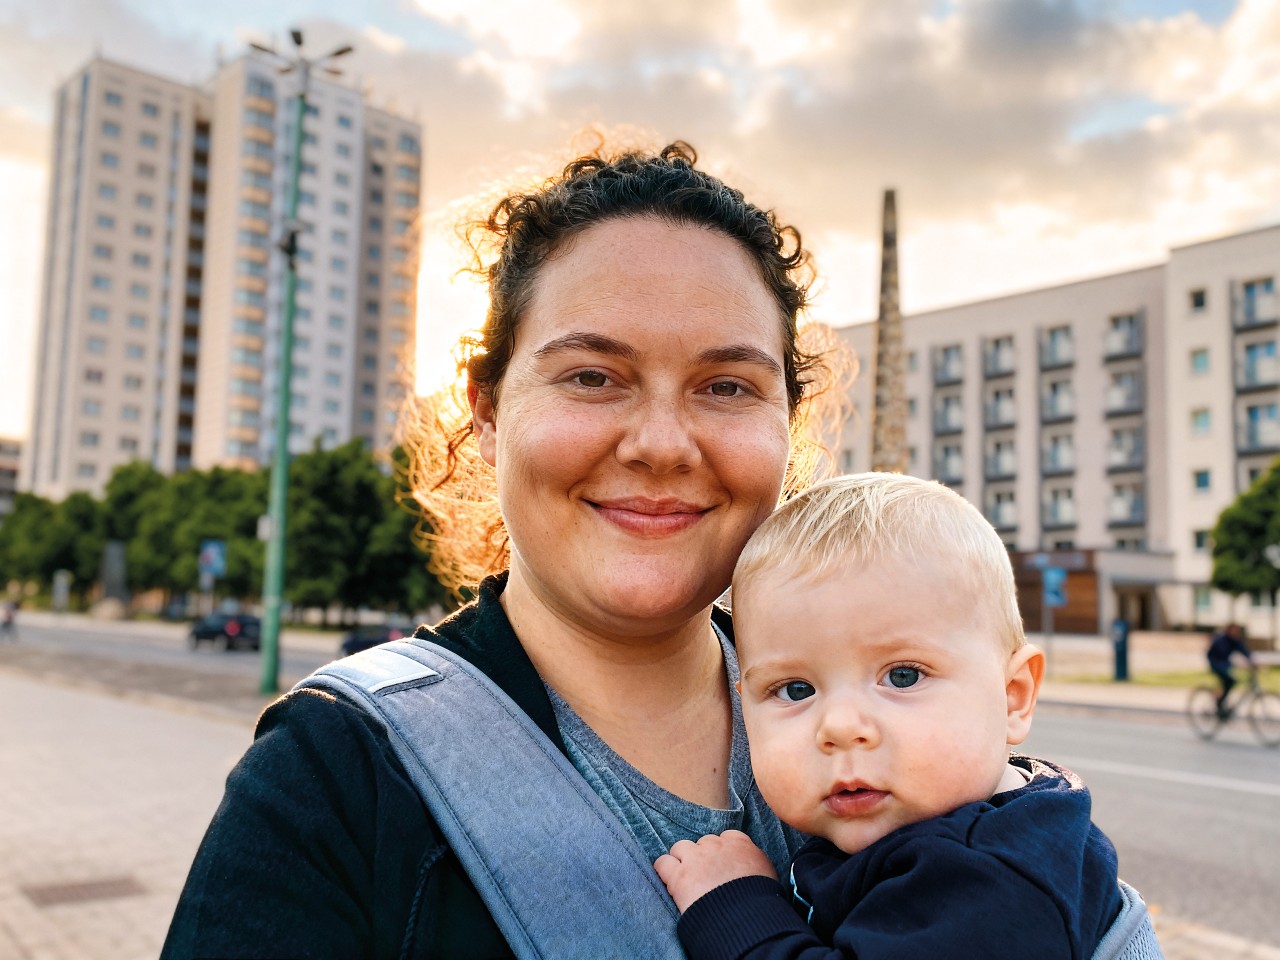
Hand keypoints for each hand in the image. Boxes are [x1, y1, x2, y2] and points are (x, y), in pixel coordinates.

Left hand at [654, 830, 777, 912]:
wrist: (746, 916)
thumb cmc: (761, 899)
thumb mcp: (766, 872)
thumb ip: (754, 860)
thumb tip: (750, 864)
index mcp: (738, 843)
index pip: (725, 837)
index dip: (721, 851)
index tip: (721, 863)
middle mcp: (715, 846)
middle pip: (702, 843)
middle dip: (703, 856)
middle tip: (706, 875)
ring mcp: (695, 858)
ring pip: (680, 848)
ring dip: (682, 860)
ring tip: (686, 877)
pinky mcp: (679, 876)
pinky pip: (662, 863)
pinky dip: (664, 870)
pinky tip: (668, 879)